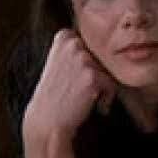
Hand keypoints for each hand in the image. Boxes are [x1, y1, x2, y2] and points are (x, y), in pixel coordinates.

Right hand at [22, 29, 116, 143]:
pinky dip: (106, 98)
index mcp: (64, 37)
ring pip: (107, 71)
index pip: (92, 44)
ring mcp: (83, 59)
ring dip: (101, 86)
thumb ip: (76, 49)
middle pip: (101, 58)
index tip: (78, 77)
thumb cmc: (55, 94)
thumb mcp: (59, 61)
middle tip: (81, 89)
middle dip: (96, 75)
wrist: (46, 120)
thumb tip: (107, 45)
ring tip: (85, 98)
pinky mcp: (92, 76)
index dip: (88, 64)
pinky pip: (111, 85)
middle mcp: (73, 44)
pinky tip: (92, 105)